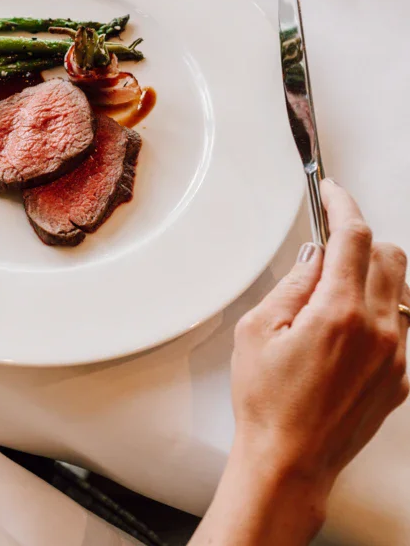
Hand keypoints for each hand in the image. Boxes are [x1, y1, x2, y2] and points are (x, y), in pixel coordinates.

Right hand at [191, 179, 408, 545]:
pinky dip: (377, 308)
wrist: (290, 460)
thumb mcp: (257, 330)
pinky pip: (400, 322)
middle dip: (358, 239)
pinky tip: (344, 328)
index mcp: (339, 313)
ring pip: (400, 287)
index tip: (331, 193)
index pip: (354, 237)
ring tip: (331, 295)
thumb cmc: (267, 400)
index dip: (342, 205)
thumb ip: (293, 285)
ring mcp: (396, 355)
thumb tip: (315, 258)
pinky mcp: (401, 376)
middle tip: (325, 251)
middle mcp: (379, 330)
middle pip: (389, 253)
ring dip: (371, 272)